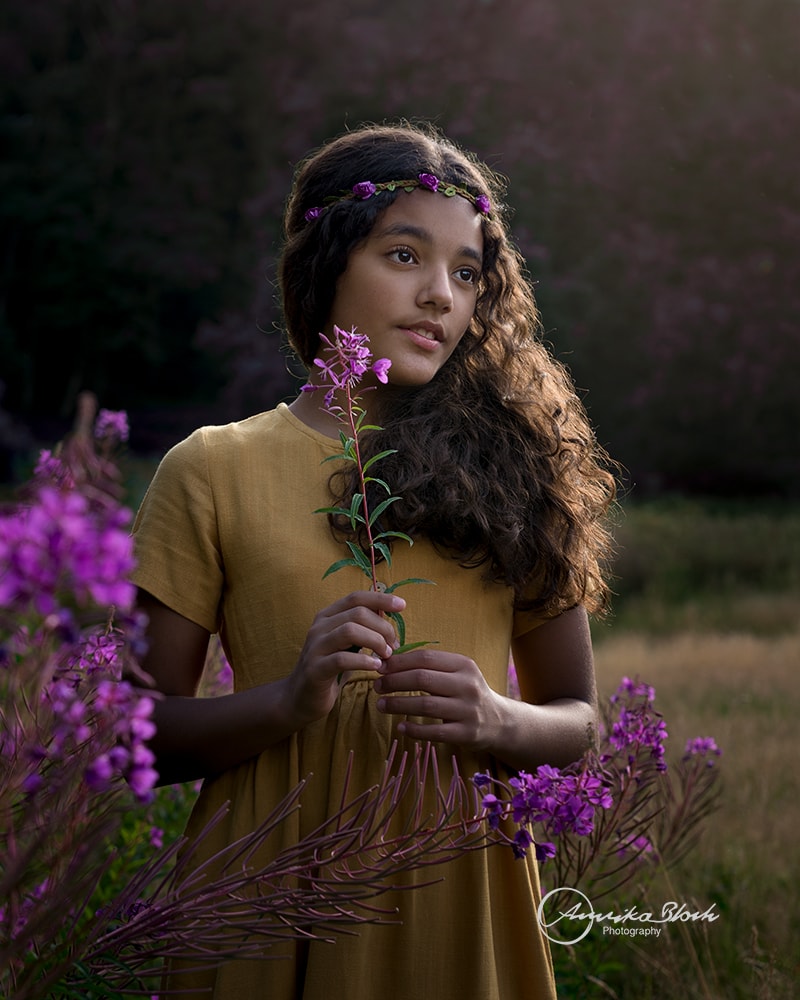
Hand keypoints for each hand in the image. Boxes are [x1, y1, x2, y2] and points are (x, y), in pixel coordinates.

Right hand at [284, 590, 404, 726]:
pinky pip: (342, 659)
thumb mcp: (346, 644)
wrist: (300, 698)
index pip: (356, 598)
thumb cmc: (330, 669)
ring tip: (386, 655)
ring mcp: (315, 647)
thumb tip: (388, 615)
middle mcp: (319, 627)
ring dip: (375, 641)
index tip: (402, 605)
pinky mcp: (315, 669)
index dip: (380, 599)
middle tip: (393, 645)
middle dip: (382, 627)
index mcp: (327, 616)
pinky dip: (363, 661)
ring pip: (349, 631)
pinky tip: (376, 666)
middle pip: (357, 613)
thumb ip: (362, 628)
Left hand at [373, 647, 503, 750]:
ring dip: (398, 704)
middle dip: (394, 682)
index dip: (399, 662)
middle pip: (423, 679)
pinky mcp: (466, 734)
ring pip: (425, 705)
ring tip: (381, 705)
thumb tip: (389, 662)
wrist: (499, 721)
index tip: (380, 667)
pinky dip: (414, 730)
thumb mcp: (457, 673)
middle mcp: (468, 685)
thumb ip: (430, 667)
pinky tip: (400, 726)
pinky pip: (434, 732)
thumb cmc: (467, 693)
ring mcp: (468, 710)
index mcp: (464, 665)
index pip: (425, 658)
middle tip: (377, 686)